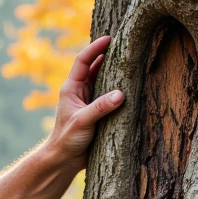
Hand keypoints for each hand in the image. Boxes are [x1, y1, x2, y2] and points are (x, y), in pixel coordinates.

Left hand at [46, 36, 123, 166]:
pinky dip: (120, 89)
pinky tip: (132, 85)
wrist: (65, 160)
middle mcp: (80, 91)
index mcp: (71, 88)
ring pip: (104, 81)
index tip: (109, 38)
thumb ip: (100, 107)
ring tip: (132, 61)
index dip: (95, 48)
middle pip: (95, 67)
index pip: (83, 61)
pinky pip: (110, 96)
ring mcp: (89, 101)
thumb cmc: (67, 139)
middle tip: (126, 44)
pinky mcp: (98, 112)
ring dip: (116, 72)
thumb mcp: (83, 121)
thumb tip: (121, 94)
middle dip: (108, 55)